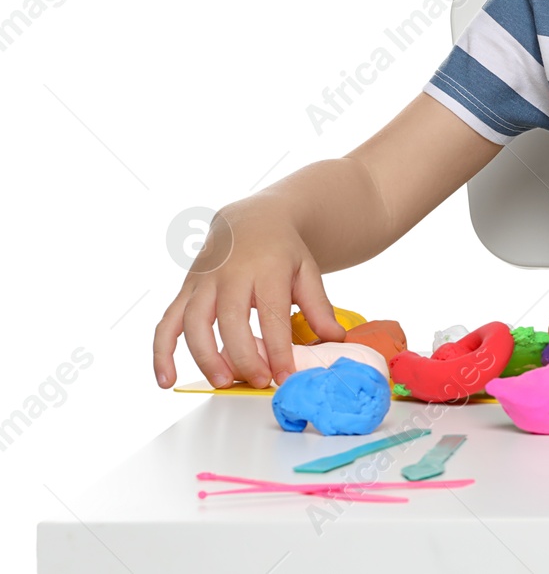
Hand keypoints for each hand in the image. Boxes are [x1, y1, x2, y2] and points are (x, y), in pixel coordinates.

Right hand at [152, 201, 344, 390]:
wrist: (250, 220)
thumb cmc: (281, 251)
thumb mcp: (307, 270)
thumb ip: (318, 306)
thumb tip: (335, 339)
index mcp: (266, 268)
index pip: (271, 313)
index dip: (277, 348)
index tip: (285, 375)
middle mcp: (230, 273)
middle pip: (230, 319)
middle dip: (243, 355)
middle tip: (259, 381)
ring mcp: (203, 281)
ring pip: (193, 322)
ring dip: (205, 356)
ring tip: (222, 382)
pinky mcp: (185, 290)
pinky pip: (166, 323)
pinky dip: (161, 353)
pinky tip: (166, 380)